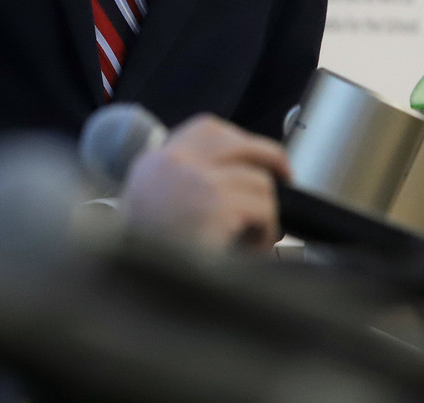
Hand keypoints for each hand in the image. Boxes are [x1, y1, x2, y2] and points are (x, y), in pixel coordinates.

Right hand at [121, 114, 289, 252]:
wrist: (139, 293)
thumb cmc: (149, 263)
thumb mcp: (152, 211)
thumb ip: (182, 186)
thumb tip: (234, 180)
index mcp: (153, 164)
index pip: (204, 130)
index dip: (238, 142)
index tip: (254, 160)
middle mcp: (171, 163)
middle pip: (237, 140)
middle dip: (269, 157)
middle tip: (285, 176)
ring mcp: (194, 178)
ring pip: (258, 180)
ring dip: (265, 211)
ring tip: (253, 238)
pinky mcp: (216, 201)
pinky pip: (263, 207)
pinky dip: (266, 230)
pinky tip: (253, 250)